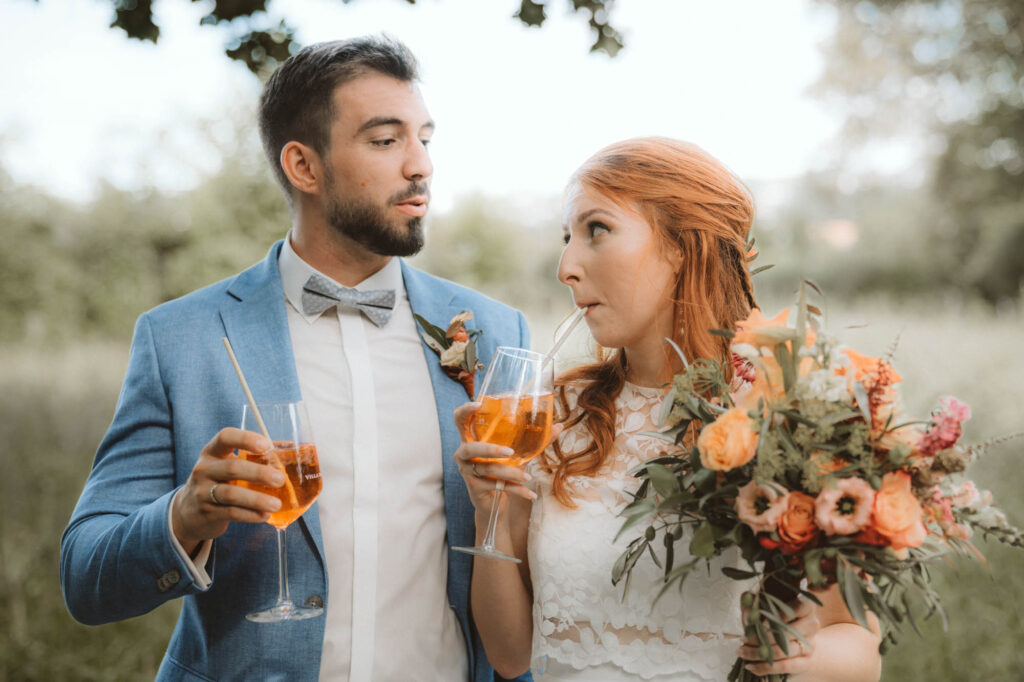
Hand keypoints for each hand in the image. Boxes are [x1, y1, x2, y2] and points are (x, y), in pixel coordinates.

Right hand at [171, 427, 285, 553]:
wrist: (189, 511)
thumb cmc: (218, 482)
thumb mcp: (224, 466)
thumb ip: (248, 461)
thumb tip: (288, 459)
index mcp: (212, 452)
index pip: (225, 437)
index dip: (246, 439)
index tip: (266, 445)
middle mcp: (204, 469)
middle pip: (232, 468)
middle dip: (259, 473)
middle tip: (280, 480)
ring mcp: (202, 492)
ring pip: (231, 494)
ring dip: (257, 499)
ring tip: (276, 504)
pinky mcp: (206, 513)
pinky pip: (231, 513)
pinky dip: (250, 515)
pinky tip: (264, 515)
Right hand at [453, 402, 560, 510]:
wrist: (493, 503)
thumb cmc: (503, 469)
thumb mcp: (518, 453)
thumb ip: (533, 440)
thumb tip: (558, 426)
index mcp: (471, 438)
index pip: (460, 420)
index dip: (465, 411)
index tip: (479, 405)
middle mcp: (463, 454)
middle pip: (470, 449)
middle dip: (491, 450)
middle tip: (510, 452)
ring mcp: (466, 472)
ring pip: (487, 470)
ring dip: (510, 473)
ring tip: (528, 477)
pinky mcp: (474, 488)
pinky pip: (496, 487)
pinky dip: (516, 490)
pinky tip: (531, 494)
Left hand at [738, 594, 821, 677]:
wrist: (800, 640)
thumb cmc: (780, 619)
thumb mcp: (768, 607)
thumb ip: (756, 604)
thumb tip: (747, 607)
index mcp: (806, 606)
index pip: (797, 607)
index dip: (777, 614)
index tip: (757, 620)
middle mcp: (811, 625)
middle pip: (786, 631)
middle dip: (761, 636)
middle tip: (742, 639)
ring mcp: (810, 645)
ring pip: (783, 650)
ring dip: (759, 652)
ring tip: (742, 651)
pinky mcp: (806, 662)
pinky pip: (785, 666)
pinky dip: (766, 667)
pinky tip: (751, 666)